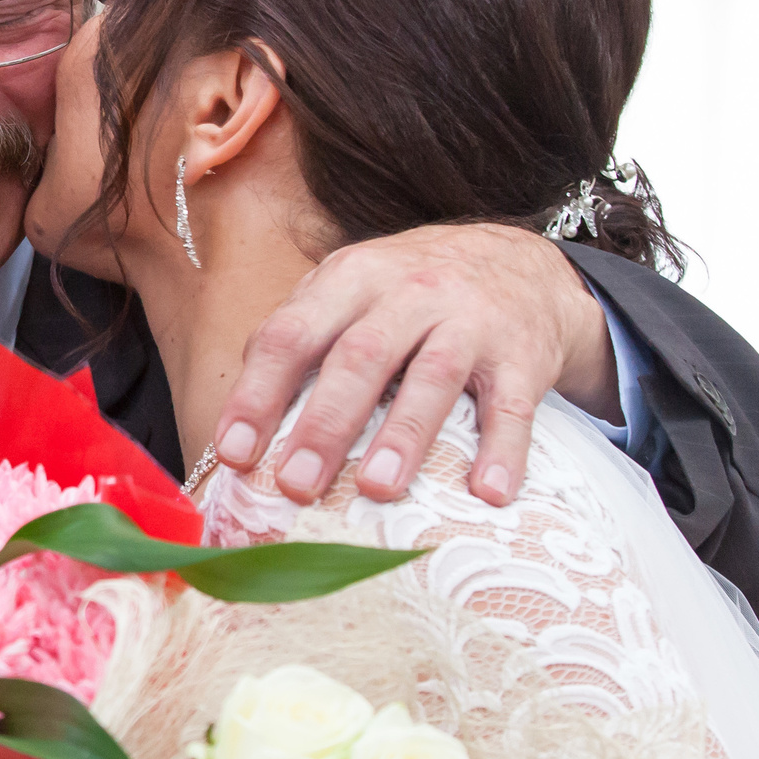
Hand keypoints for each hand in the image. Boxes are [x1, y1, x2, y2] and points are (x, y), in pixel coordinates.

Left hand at [211, 224, 617, 507]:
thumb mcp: (350, 291)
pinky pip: (512, 405)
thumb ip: (298, 337)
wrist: (520, 264)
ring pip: (433, 378)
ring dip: (403, 436)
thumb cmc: (410, 293)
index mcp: (351, 278)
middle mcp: (409, 292)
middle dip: (324, 425)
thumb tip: (236, 420)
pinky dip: (502, 450)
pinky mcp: (523, 354)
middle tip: (296, 486)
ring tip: (378, 489)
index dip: (260, 395)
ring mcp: (470, 320)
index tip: (236, 455)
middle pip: (359, 357)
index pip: (292, 334)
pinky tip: (487, 494)